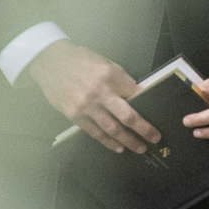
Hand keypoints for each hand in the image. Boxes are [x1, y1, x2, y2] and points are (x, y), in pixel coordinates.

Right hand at [28, 40, 159, 153]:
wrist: (51, 62)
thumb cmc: (81, 60)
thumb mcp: (107, 64)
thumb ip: (121, 81)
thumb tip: (136, 96)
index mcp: (112, 75)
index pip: (137, 94)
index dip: (148, 105)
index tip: (158, 115)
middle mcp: (100, 92)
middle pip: (127, 116)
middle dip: (144, 129)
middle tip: (155, 138)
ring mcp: (86, 106)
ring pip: (112, 129)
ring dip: (127, 141)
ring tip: (140, 148)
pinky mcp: (74, 115)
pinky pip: (94, 132)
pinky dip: (107, 142)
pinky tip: (118, 147)